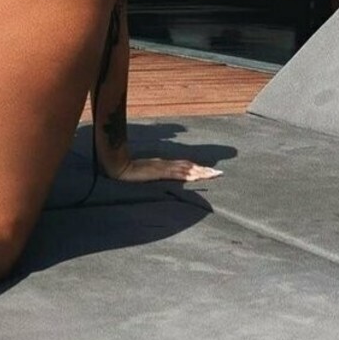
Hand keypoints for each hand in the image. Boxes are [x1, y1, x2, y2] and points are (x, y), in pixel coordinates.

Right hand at [102, 156, 222, 182]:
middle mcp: (166, 163)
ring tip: (213, 175)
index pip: (185, 165)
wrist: (119, 167)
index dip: (198, 167)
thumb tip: (162, 176)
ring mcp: (163, 167)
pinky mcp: (159, 172)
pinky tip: (195, 176)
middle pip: (189, 165)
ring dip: (200, 171)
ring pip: (186, 169)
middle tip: (219, 173)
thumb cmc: (129, 170)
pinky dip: (187, 175)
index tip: (210, 170)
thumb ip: (154, 173)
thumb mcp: (145, 172)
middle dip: (204, 169)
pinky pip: (176, 174)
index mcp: (163, 164)